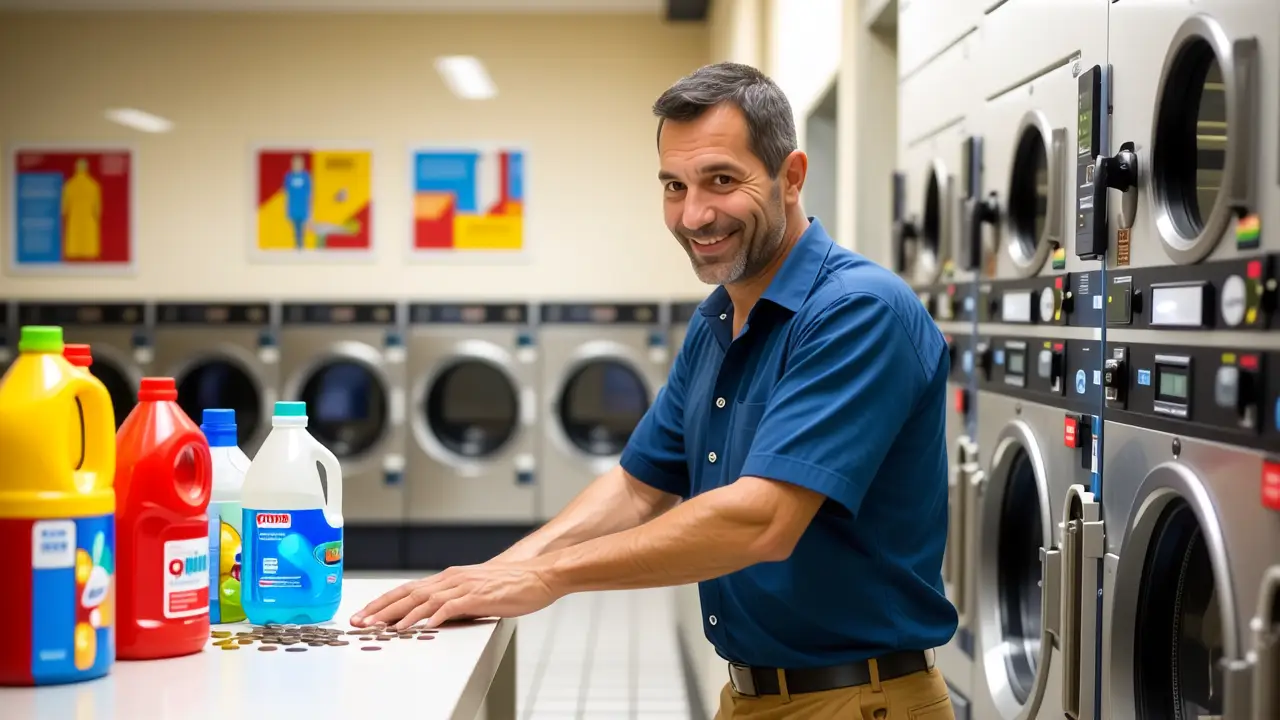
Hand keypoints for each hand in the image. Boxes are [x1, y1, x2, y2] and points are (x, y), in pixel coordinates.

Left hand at [349, 561, 560, 629]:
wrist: (539, 575)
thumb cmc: (513, 585)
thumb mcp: (477, 592)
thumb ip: (456, 601)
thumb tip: (438, 616)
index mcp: (450, 577)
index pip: (409, 589)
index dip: (384, 602)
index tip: (365, 614)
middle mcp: (452, 578)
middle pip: (408, 593)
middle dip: (381, 609)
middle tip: (360, 621)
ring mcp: (463, 586)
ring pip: (423, 600)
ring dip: (398, 614)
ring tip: (380, 627)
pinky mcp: (477, 596)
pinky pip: (447, 607)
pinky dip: (430, 617)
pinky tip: (417, 627)